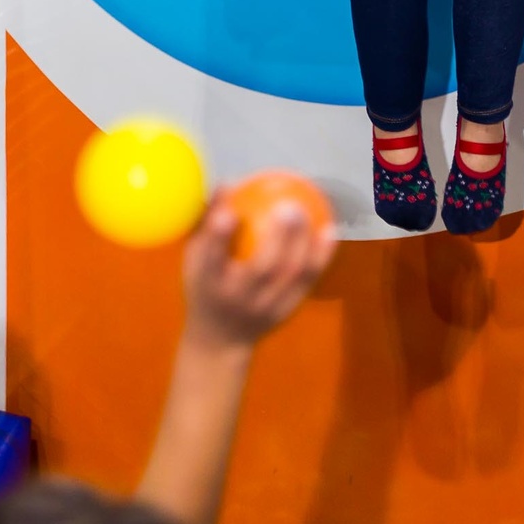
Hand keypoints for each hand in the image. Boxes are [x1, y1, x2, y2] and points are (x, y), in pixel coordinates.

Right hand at [182, 192, 335, 349]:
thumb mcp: (194, 259)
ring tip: (307, 210)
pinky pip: (308, 279)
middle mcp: (236, 297)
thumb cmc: (204, 286)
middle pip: (261, 268)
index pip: (210, 258)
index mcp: (206, 283)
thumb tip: (226, 182)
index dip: (219, 235)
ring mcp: (264, 307)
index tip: (230, 210)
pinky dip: (321, 255)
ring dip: (303, 241)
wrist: (219, 341)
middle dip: (278, 237)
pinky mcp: (285, 311)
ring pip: (290, 274)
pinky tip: (329, 229)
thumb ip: (206, 222)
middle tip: (288, 205)